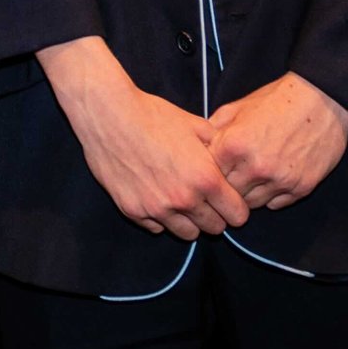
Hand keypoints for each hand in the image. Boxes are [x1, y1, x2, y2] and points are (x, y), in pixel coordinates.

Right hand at [39, 37, 247, 239]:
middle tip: (204, 200)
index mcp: (206, 178)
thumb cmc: (154, 115)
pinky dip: (160, 218)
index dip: (236, 207)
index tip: (227, 199)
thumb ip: (218, 148)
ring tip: (180, 201)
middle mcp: (184, 199)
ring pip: (187, 234)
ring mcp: (157, 208)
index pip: (238, 215)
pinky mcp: (132, 211)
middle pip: (215, 229)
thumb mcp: (196, 125)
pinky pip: (156, 227)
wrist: (109, 114)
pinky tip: (156, 196)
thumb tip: (228, 160)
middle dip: (214, 215)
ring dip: (189, 221)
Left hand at [207, 73, 347, 210]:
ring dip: (247, 194)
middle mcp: (255, 167)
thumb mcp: (236, 108)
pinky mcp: (301, 188)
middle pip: (228, 194)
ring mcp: (279, 180)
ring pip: (251, 204)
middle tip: (230, 177)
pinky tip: (269, 180)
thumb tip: (197, 148)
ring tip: (250, 178)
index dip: (208, 172)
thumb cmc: (276, 100)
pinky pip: (275, 204)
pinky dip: (269, 196)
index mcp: (233, 146)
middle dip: (226, 187)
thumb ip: (213, 130)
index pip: (208, 175)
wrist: (321, 99)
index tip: (211, 170)